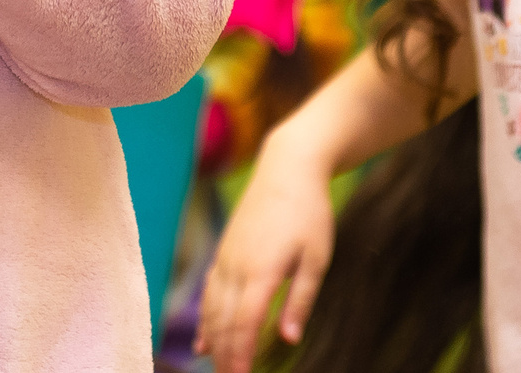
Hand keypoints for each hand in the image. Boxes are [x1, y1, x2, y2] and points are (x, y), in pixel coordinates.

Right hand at [196, 128, 338, 372]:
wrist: (287, 167)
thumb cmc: (309, 212)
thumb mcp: (316, 258)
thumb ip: (300, 299)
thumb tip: (289, 339)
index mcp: (261, 270)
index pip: (244, 324)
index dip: (240, 355)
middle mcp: (236, 266)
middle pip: (222, 321)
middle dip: (224, 356)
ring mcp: (226, 257)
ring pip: (211, 308)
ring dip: (212, 341)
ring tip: (216, 368)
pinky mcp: (224, 251)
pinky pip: (208, 292)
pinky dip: (205, 319)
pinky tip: (203, 339)